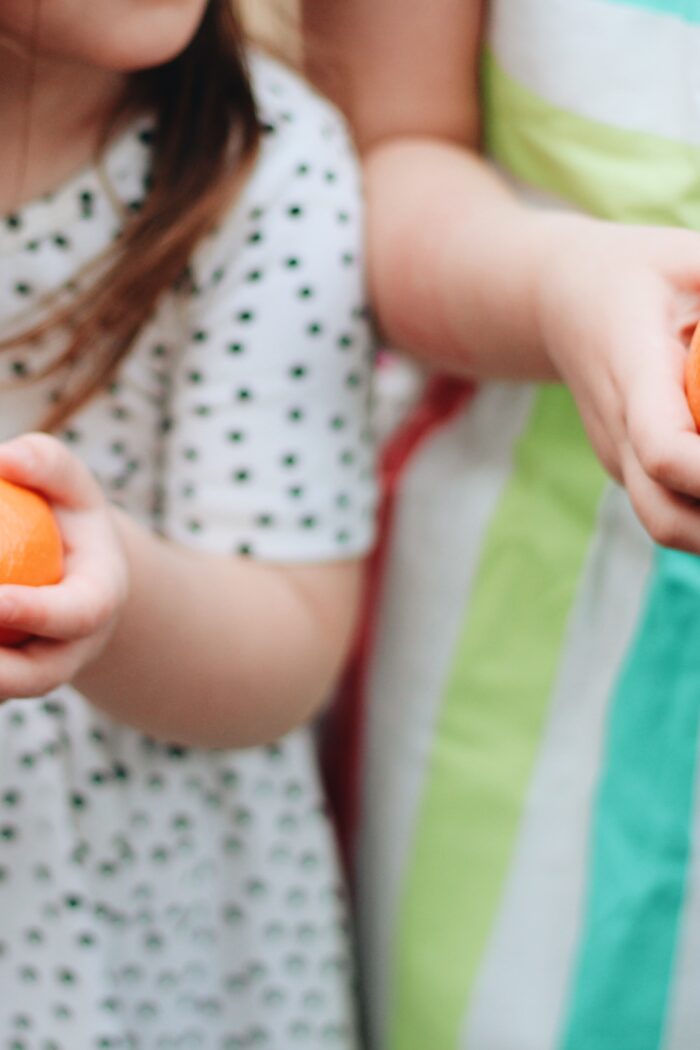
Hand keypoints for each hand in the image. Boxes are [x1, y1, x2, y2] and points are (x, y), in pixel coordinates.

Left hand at [0, 433, 127, 698]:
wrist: (68, 576)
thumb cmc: (66, 518)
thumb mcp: (70, 485)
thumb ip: (47, 465)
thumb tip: (6, 459)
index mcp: (97, 605)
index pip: (74, 615)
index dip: (35, 612)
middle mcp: (68, 653)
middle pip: (33, 676)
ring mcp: (30, 677)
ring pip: (1, 691)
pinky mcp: (2, 685)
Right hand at [534, 215, 699, 551]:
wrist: (564, 300)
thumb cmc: (642, 272)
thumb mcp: (693, 261)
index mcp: (630, 373)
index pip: (663, 450)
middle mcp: (617, 429)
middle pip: (664, 516)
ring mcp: (619, 455)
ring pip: (667, 523)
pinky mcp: (629, 466)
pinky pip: (670, 508)